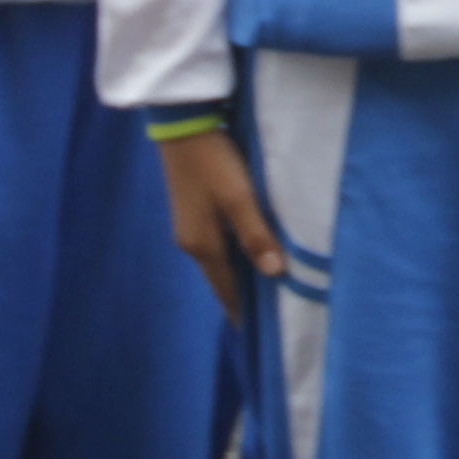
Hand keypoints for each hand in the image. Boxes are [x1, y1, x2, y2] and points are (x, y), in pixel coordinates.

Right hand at [162, 126, 282, 310]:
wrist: (183, 126)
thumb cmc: (214, 162)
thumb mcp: (240, 198)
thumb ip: (256, 235)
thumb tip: (274, 273)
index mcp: (202, 245)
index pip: (226, 289)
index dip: (242, 310)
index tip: (256, 332)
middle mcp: (191, 243)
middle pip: (222, 278)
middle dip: (242, 295)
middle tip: (269, 313)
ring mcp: (189, 227)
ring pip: (219, 261)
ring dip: (238, 273)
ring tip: (264, 286)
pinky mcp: (192, 211)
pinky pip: (216, 244)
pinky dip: (233, 254)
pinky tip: (248, 252)